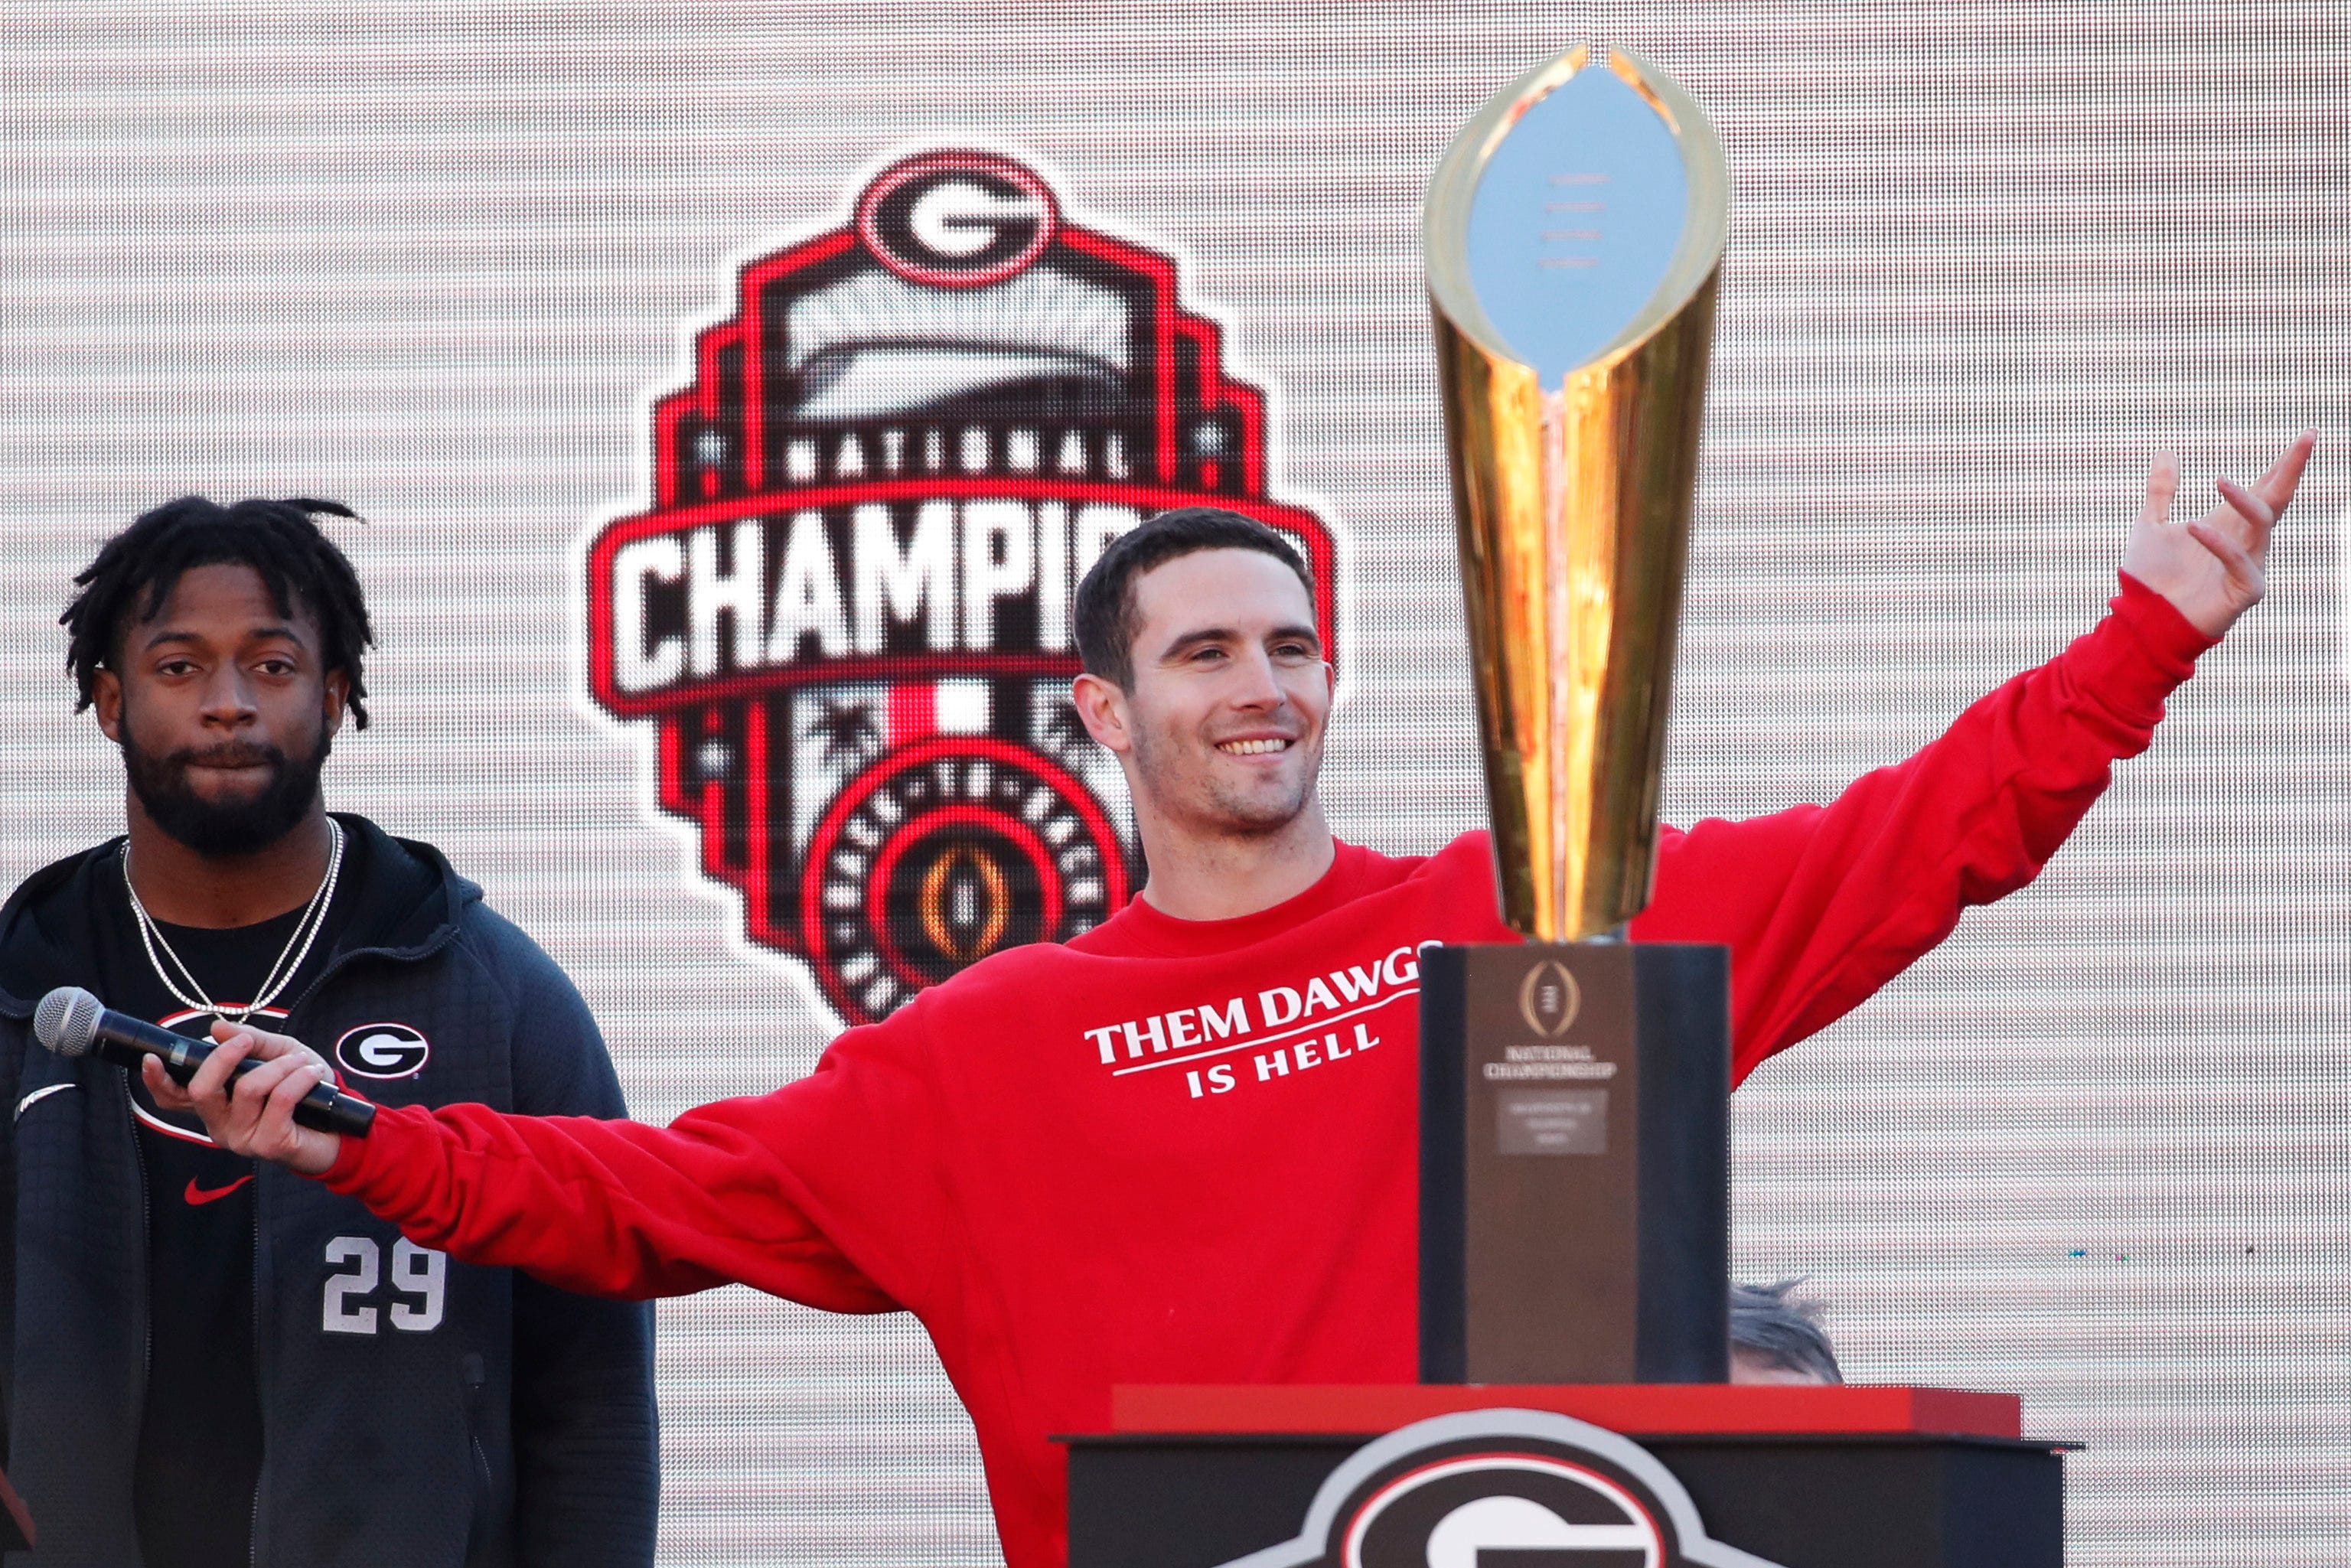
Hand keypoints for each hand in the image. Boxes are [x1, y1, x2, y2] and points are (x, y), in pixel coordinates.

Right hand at [145, 1021, 343, 1176]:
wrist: (340, 1128)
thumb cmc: (305, 1091)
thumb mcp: (279, 1055)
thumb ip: (251, 1042)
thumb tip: (216, 1028)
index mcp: (216, 1105)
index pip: (174, 1098)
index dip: (158, 1080)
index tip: (152, 1057)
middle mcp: (220, 1126)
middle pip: (202, 1091)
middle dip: (225, 1057)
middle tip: (249, 1042)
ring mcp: (242, 1139)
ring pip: (248, 1089)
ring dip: (280, 1066)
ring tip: (303, 1063)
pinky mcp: (269, 1145)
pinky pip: (280, 1099)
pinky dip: (299, 1078)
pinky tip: (312, 1074)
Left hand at [2121, 431, 2316, 637]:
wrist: (2143, 620)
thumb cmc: (2151, 578)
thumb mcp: (2151, 525)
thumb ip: (2162, 491)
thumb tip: (2166, 451)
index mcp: (2230, 523)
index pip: (2265, 487)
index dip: (2285, 463)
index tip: (2307, 433)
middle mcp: (2246, 541)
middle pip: (2277, 499)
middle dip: (2292, 469)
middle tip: (2307, 437)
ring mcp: (2249, 565)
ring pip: (2261, 524)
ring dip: (2243, 500)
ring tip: (2220, 481)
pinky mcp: (2245, 591)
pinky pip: (2240, 560)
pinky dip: (2218, 543)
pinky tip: (2194, 527)